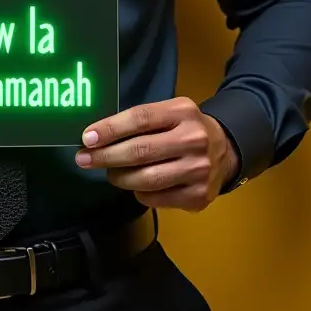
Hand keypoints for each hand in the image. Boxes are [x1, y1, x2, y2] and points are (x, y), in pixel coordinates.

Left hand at [75, 97, 239, 211]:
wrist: (226, 151)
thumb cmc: (185, 128)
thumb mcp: (169, 112)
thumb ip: (140, 120)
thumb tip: (97, 136)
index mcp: (182, 112)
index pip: (140, 118)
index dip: (110, 128)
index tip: (87, 138)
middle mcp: (193, 140)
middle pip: (140, 151)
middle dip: (106, 156)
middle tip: (84, 159)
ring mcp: (198, 170)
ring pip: (146, 179)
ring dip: (119, 177)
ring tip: (109, 172)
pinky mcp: (199, 196)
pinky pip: (156, 198)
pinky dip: (139, 192)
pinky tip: (136, 185)